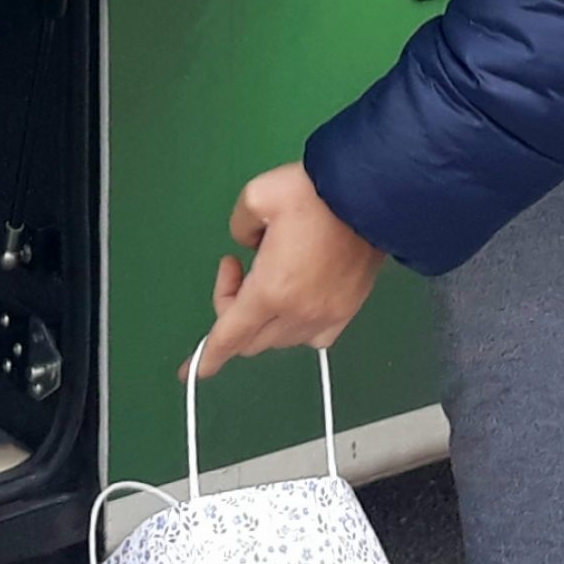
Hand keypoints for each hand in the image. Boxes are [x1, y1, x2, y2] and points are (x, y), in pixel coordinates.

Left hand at [188, 162, 383, 378]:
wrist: (371, 195)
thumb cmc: (318, 194)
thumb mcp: (257, 196)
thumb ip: (240, 226)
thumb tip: (249, 242)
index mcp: (272, 290)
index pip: (230, 335)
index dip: (207, 357)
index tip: (192, 369)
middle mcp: (300, 311)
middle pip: (251, 339)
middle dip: (232, 311)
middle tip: (236, 268)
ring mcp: (327, 314)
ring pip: (281, 339)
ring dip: (263, 317)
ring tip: (268, 271)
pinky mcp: (348, 308)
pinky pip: (313, 336)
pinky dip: (294, 326)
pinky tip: (293, 299)